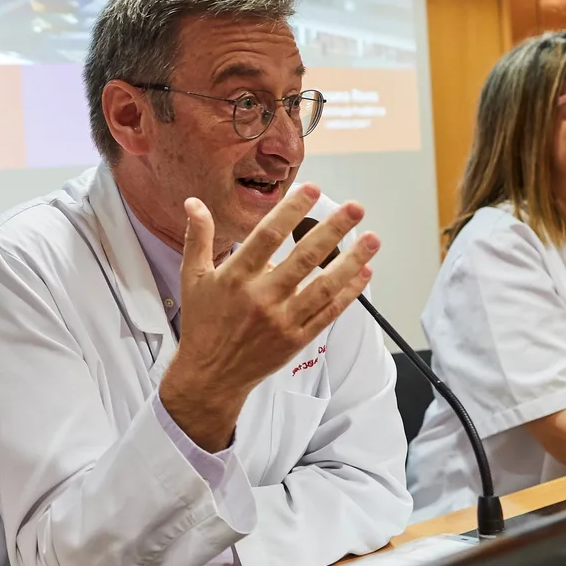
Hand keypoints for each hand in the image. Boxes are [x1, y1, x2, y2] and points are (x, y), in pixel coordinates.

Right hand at [160, 184, 379, 449]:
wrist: (210, 375)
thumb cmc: (202, 323)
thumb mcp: (193, 278)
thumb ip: (198, 238)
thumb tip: (194, 202)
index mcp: (235, 277)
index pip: (267, 236)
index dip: (291, 211)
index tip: (311, 190)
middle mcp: (261, 298)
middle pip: (303, 258)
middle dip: (333, 230)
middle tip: (356, 208)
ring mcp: (282, 320)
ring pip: (324, 287)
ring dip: (351, 261)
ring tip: (372, 239)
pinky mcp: (296, 339)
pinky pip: (328, 313)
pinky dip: (349, 293)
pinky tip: (364, 273)